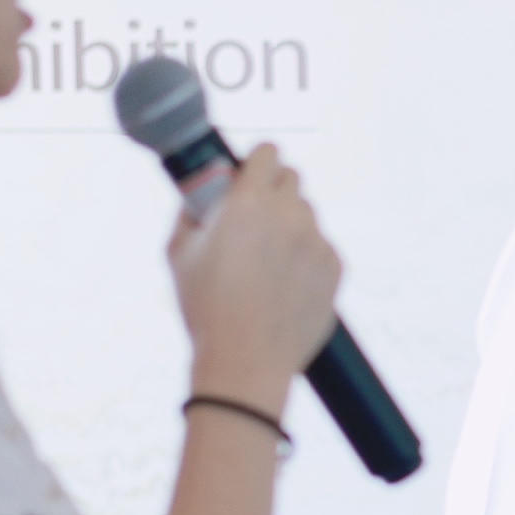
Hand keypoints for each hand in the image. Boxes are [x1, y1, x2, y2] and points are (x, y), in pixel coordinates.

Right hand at [168, 146, 340, 409]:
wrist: (246, 360)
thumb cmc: (205, 308)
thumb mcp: (178, 253)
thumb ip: (191, 212)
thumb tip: (200, 194)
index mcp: (249, 203)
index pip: (268, 153)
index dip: (256, 162)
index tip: (248, 176)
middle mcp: (290, 215)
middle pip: (292, 179)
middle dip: (273, 190)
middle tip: (253, 218)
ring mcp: (317, 241)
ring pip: (307, 215)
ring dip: (289, 225)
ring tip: (264, 263)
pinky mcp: (336, 267)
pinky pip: (321, 247)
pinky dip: (305, 257)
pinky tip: (283, 286)